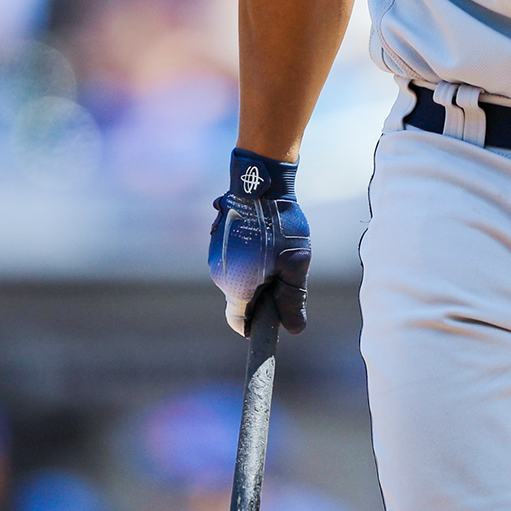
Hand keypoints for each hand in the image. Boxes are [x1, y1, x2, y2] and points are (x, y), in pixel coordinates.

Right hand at [209, 149, 310, 335]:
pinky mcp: (217, 239)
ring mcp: (215, 254)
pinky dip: (248, 256)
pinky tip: (265, 237)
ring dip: (255, 272)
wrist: (259, 182)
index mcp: (236, 285)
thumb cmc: (279, 225)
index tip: (273, 318)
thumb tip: (295, 329)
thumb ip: (292, 299)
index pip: (239, 322)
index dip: (256, 326)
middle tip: (284, 273)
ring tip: (276, 249)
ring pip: (238, 277)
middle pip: (241, 299)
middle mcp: (219, 274)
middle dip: (261, 294)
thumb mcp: (294, 264)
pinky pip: (233, 258)